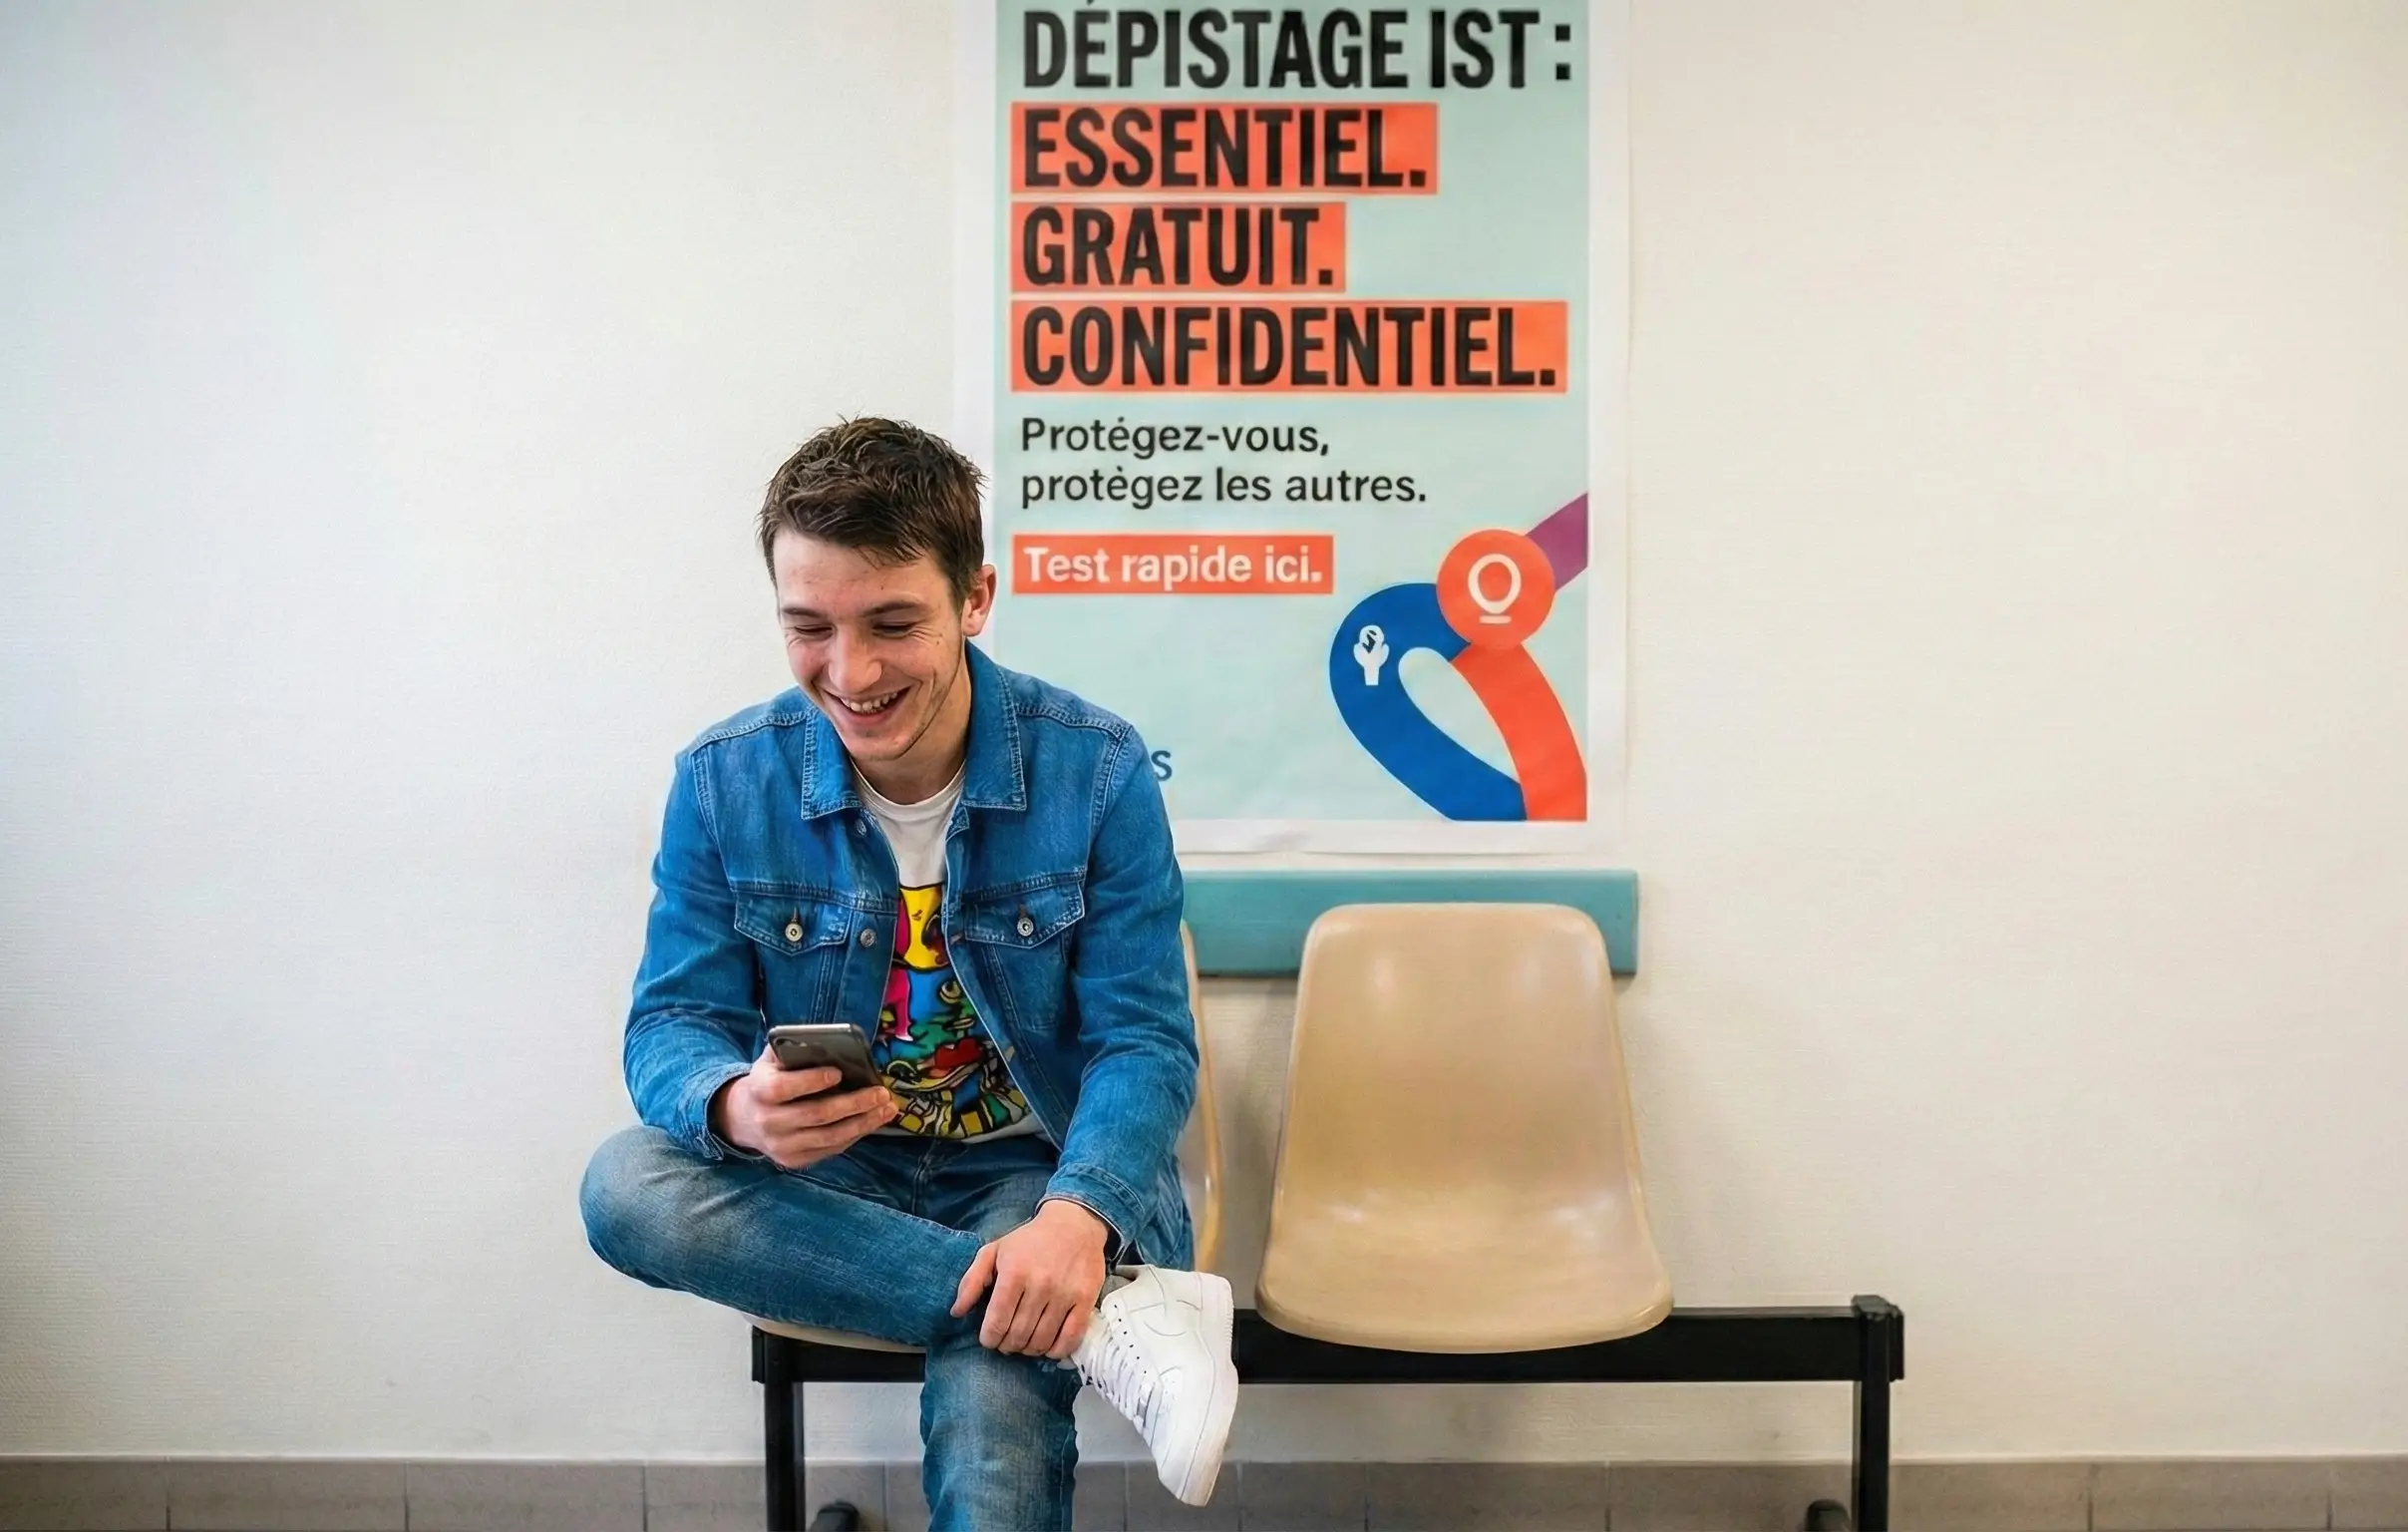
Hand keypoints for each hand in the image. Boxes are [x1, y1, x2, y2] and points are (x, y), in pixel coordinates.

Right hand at [710, 1046, 895, 1169]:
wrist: (745, 1119)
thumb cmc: (768, 1080)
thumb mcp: (771, 1060)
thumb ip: (793, 1050)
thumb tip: (830, 1043)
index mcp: (759, 1091)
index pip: (783, 1089)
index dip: (811, 1081)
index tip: (838, 1072)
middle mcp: (768, 1122)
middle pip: (815, 1115)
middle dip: (853, 1103)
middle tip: (881, 1093)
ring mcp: (781, 1146)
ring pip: (829, 1137)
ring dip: (863, 1123)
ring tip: (887, 1108)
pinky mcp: (795, 1160)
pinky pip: (831, 1148)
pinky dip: (855, 1135)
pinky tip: (873, 1121)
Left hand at [950, 1199, 1109, 1358]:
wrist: (1074, 1224)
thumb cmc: (1029, 1240)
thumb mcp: (993, 1251)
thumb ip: (971, 1281)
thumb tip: (956, 1312)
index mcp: (1014, 1273)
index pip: (997, 1323)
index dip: (989, 1338)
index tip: (989, 1338)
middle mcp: (1040, 1285)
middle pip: (1018, 1336)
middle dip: (1007, 1345)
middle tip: (1006, 1341)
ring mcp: (1065, 1294)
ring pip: (1041, 1341)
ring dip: (1028, 1350)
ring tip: (1024, 1342)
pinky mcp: (1086, 1300)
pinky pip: (1070, 1339)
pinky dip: (1056, 1351)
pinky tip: (1048, 1346)